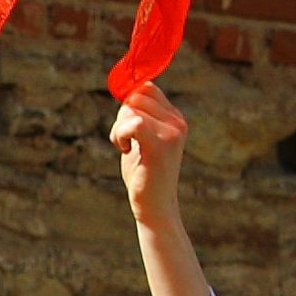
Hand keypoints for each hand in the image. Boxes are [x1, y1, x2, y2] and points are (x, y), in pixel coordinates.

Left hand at [109, 82, 187, 223]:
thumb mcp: (142, 141)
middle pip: (136, 96)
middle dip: (121, 116)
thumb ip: (137, 118)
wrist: (155, 206)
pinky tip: (124, 149)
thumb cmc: (144, 176)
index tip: (125, 127)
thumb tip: (127, 93)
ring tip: (125, 147)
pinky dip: (120, 134)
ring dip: (118, 128)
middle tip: (124, 140)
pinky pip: (133, 123)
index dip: (128, 103)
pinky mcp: (161, 144)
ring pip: (130, 108)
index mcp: (175, 118)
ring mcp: (172, 132)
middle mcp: (177, 122)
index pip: (147, 88)